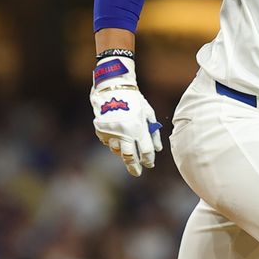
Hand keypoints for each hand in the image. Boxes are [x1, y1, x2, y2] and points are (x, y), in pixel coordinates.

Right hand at [89, 55, 162, 176]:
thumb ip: (153, 132)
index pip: (145, 151)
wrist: (113, 86)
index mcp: (138, 128)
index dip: (149, 159)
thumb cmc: (135, 99)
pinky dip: (113, 142)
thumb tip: (158, 149)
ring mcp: (111, 132)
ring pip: (117, 151)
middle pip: (130, 157)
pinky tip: (117, 137)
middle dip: (134, 167)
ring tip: (127, 150)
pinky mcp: (100, 130)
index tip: (150, 163)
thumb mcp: (148, 113)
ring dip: (123, 153)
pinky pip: (108, 142)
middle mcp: (124, 132)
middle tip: (137, 172)